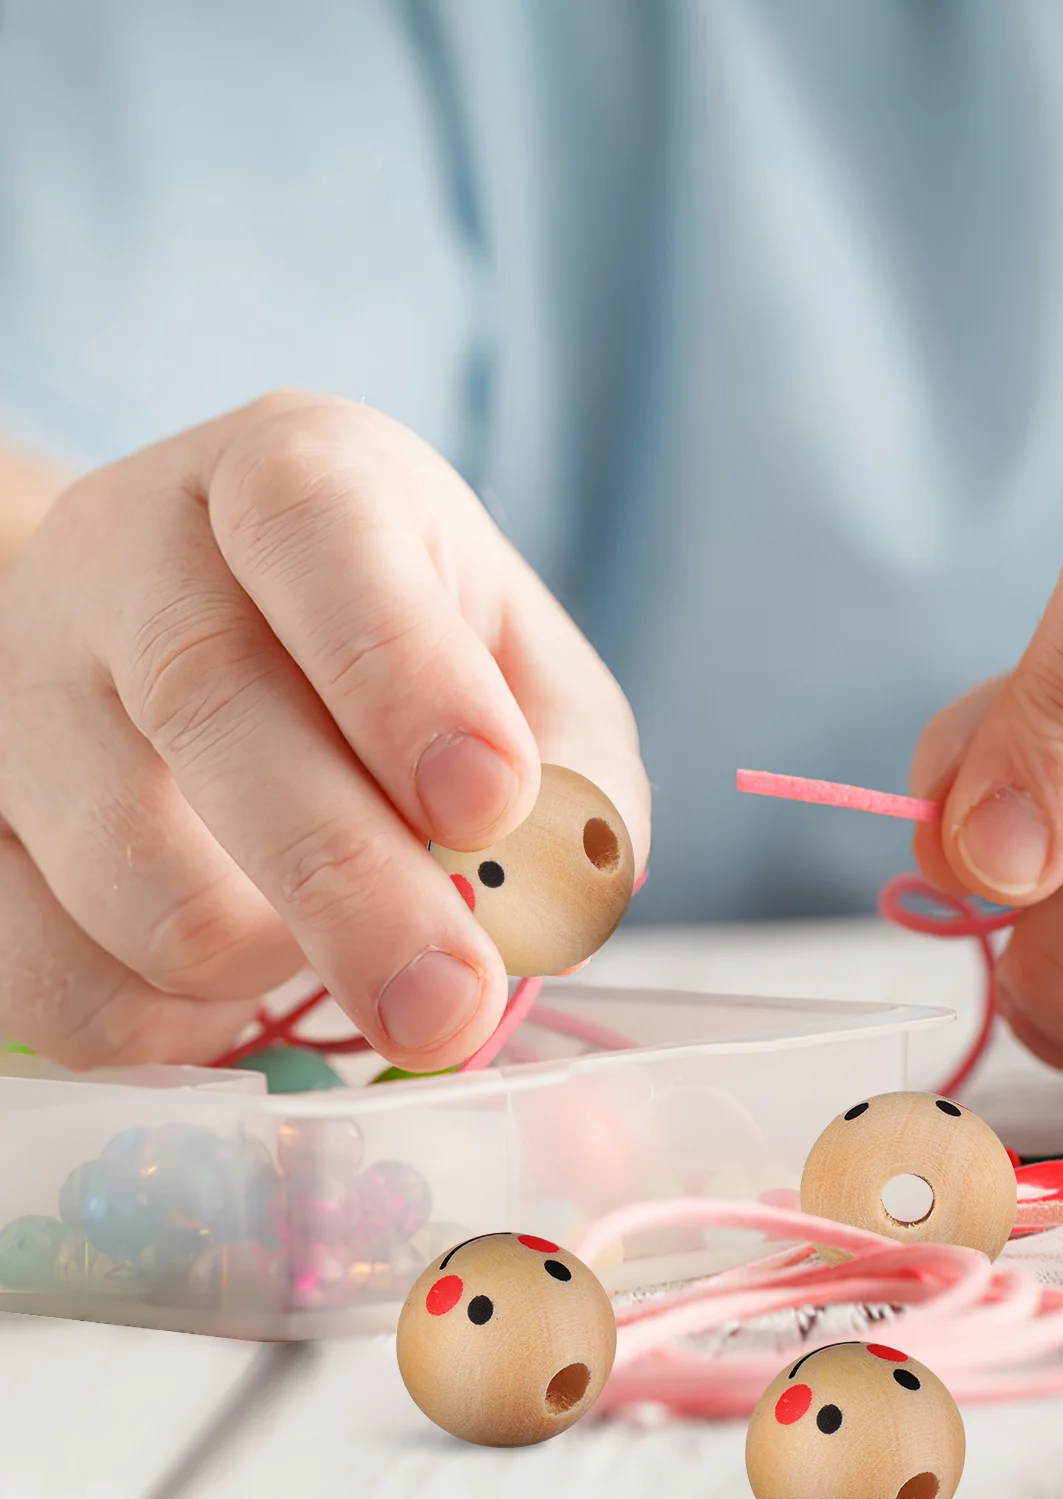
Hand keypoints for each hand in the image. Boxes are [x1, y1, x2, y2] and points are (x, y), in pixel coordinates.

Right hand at [0, 393, 648, 1069]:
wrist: (254, 658)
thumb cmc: (424, 670)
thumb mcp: (533, 683)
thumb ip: (571, 776)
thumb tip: (530, 908)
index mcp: (293, 474)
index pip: (311, 525)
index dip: (399, 670)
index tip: (487, 801)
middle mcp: (127, 548)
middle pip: (205, 702)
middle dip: (346, 882)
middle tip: (446, 1005)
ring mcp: (18, 679)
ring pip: (121, 866)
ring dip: (261, 962)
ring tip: (333, 950)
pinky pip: (39, 971)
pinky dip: (165, 1024)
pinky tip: (237, 990)